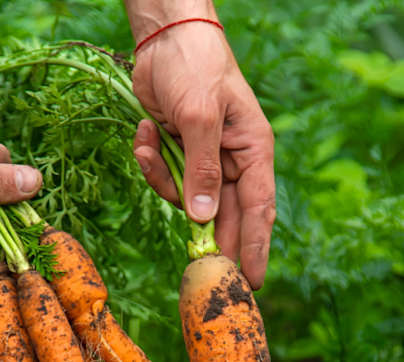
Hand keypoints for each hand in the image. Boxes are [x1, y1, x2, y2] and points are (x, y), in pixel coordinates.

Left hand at [131, 21, 275, 288]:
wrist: (164, 36)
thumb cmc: (195, 67)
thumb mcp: (199, 117)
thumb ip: (202, 169)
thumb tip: (202, 218)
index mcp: (253, 151)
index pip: (259, 210)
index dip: (256, 248)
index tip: (251, 283)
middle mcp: (233, 160)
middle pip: (223, 214)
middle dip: (203, 234)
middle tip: (195, 268)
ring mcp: (204, 157)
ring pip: (186, 198)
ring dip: (163, 180)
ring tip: (150, 143)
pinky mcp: (177, 152)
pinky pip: (164, 176)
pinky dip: (149, 160)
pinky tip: (144, 131)